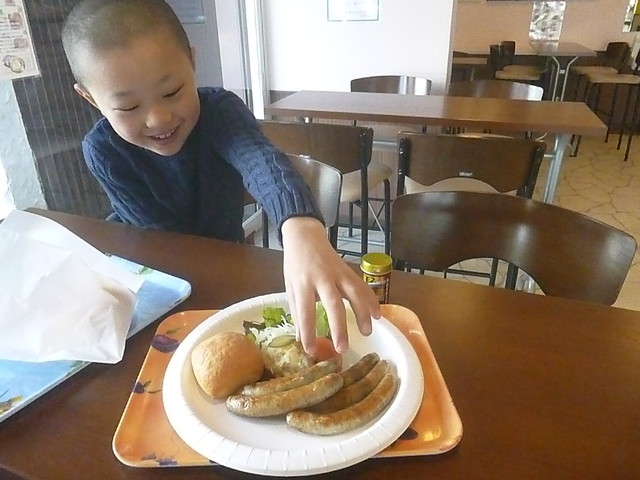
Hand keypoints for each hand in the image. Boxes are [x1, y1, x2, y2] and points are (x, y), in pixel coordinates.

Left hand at [280, 216, 380, 354]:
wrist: (305, 237)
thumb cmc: (295, 265)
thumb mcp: (290, 287)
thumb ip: (297, 312)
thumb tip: (301, 339)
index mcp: (302, 283)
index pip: (305, 311)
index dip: (308, 332)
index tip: (311, 351)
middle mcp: (321, 278)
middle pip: (333, 303)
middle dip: (339, 327)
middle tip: (343, 348)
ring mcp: (337, 273)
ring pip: (354, 292)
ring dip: (362, 313)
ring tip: (366, 332)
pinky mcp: (348, 270)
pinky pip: (362, 286)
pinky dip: (371, 300)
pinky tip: (377, 315)